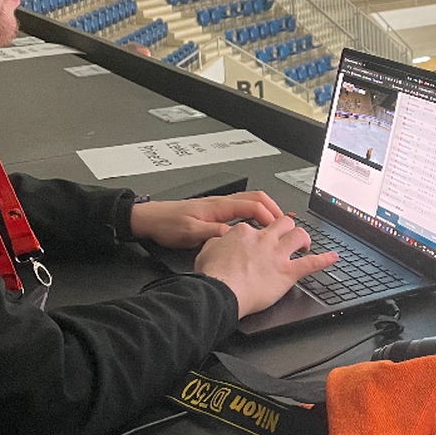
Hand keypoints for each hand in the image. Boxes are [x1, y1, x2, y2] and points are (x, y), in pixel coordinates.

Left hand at [128, 191, 284, 248]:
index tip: (278, 228)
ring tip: (274, 225)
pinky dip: (253, 215)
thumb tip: (235, 236)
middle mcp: (221, 203)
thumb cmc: (167, 224)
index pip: (252, 205)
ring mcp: (218, 206)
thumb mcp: (191, 232)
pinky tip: (253, 228)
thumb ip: (214, 233)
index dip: (269, 215)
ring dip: (265, 211)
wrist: (151, 219)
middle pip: (256, 198)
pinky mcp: (214, 212)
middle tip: (284, 223)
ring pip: (249, 202)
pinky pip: (240, 209)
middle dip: (274, 209)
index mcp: (218, 206)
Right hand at [194, 217, 338, 316]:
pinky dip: (325, 260)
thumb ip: (215, 242)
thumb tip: (218, 240)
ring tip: (305, 245)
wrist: (221, 292)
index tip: (259, 241)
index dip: (259, 233)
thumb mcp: (206, 251)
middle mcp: (264, 239)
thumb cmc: (213, 276)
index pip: (256, 226)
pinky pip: (311, 263)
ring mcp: (277, 254)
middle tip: (288, 236)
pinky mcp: (287, 272)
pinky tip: (333, 257)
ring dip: (304, 239)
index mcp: (244, 232)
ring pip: (299, 235)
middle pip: (283, 223)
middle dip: (287, 227)